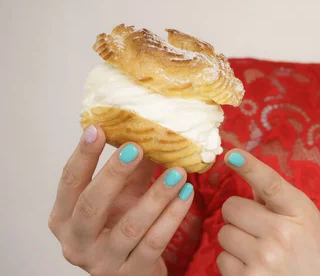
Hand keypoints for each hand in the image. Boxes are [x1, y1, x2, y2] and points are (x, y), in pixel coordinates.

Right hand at [48, 125, 194, 275]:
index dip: (83, 155)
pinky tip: (186, 194)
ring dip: (156, 195)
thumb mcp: (122, 198)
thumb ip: (131, 171)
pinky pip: (155, 242)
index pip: (69, 182)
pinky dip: (173, 216)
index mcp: (63, 219)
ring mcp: (103, 262)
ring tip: (178, 172)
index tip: (98, 128)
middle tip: (137, 147)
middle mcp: (76, 242)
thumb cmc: (122, 229)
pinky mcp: (131, 274)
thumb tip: (149, 133)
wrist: (134, 273)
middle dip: (114, 173)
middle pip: (91, 205)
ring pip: (130, 226)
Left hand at [217, 150, 319, 275]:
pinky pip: (222, 259)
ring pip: (224, 233)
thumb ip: (283, 200)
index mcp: (300, 213)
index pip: (271, 184)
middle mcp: (281, 234)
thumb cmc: (315, 257)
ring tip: (258, 251)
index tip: (231, 154)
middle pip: (232, 207)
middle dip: (238, 215)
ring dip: (235, 240)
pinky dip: (233, 263)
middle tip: (255, 227)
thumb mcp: (311, 222)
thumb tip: (251, 181)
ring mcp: (264, 258)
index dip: (249, 167)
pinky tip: (254, 267)